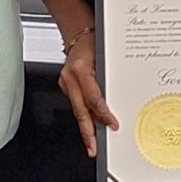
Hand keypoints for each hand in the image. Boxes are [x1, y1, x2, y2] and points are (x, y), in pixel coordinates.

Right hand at [58, 42, 118, 157]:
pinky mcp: (65, 86)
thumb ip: (107, 78)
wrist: (79, 33)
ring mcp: (65, 83)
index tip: (112, 124)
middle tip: (93, 147)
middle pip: (80, 111)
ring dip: (85, 127)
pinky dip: (84, 115)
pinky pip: (76, 104)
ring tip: (91, 143)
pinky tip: (89, 126)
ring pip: (77, 110)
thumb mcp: (104, 57)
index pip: (93, 98)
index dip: (103, 114)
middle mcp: (69, 78)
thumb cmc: (93, 42)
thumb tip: (115, 101)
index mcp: (80, 70)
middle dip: (87, 132)